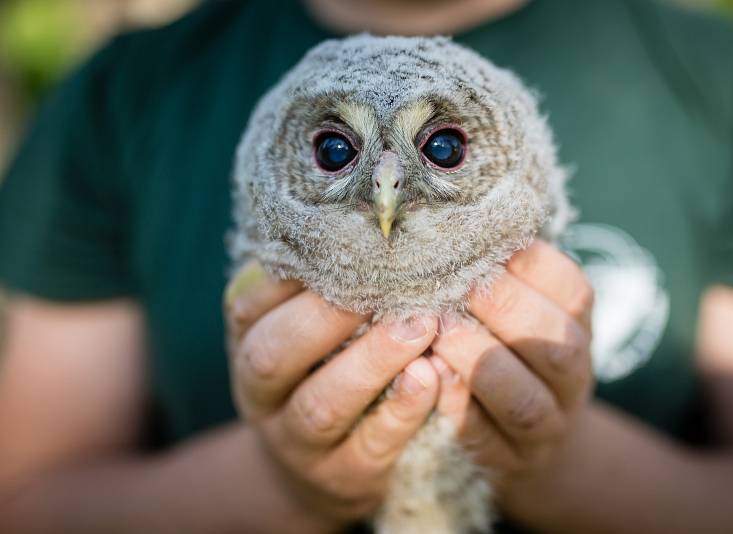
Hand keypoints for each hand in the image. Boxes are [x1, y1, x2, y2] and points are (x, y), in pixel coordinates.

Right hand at [224, 263, 439, 528]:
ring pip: (322, 405)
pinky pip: (370, 447)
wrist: (316, 470)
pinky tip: (435, 377)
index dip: (290, 277)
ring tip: (420, 326)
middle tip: (389, 282)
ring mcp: (298, 443)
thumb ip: (314, 289)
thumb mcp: (302, 334)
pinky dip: (403, 411)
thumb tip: (355, 220)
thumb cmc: (319, 374)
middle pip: (274, 355)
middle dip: (327, 316)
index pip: (249, 306)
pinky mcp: (344, 477)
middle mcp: (262, 396)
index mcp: (248, 346)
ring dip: (372, 362)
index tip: (345, 241)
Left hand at [430, 241, 594, 524]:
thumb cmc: (512, 353)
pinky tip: (428, 379)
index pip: (572, 289)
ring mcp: (547, 427)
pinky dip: (458, 411)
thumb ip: (502, 277)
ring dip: (477, 362)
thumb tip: (451, 224)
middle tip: (450, 285)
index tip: (481, 243)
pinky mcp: (511, 464)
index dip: (528, 264)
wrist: (532, 444)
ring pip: (524, 400)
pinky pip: (487, 441)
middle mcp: (572, 378)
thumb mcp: (523, 311)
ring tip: (434, 332)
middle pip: (554, 343)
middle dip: (502, 308)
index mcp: (577, 327)